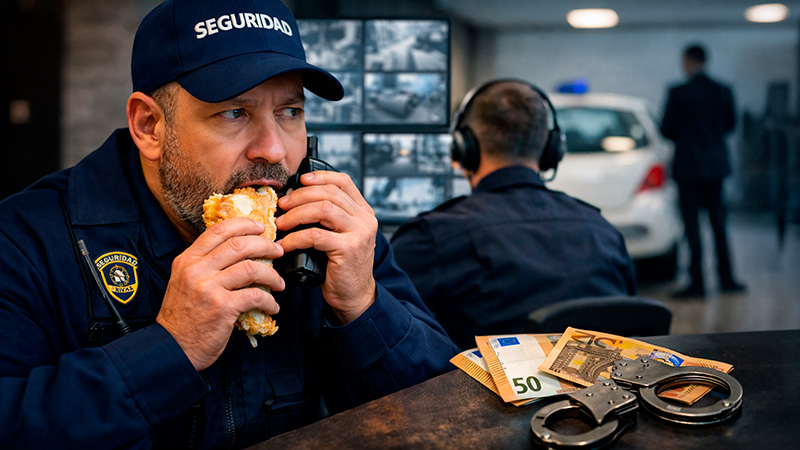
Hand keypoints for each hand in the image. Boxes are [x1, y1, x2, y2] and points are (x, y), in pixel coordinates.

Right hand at [156, 218, 284, 370]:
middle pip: (239, 245)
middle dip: (265, 245)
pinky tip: (271, 306)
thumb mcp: (184, 281)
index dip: (243, 225)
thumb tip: (237, 251)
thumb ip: (205, 265)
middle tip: (277, 251)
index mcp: (187, 260)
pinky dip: (269, 301)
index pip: (218, 230)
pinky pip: (255, 296)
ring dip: (272, 275)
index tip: (260, 227)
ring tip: (278, 283)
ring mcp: (209, 288)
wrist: (172, 348)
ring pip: (251, 268)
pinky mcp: (223, 307)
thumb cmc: (182, 318)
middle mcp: (196, 270)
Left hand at [276, 171, 377, 323]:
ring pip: (323, 209)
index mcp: (364, 212)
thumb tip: (296, 199)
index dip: (321, 176)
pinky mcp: (348, 249)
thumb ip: (330, 218)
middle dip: (301, 196)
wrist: (354, 296)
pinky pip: (315, 235)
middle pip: (329, 193)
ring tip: (281, 223)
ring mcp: (359, 233)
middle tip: (282, 205)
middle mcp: (365, 219)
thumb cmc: (341, 266)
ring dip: (296, 214)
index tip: (300, 180)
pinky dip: (295, 238)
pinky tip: (285, 244)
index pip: (344, 182)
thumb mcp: (341, 236)